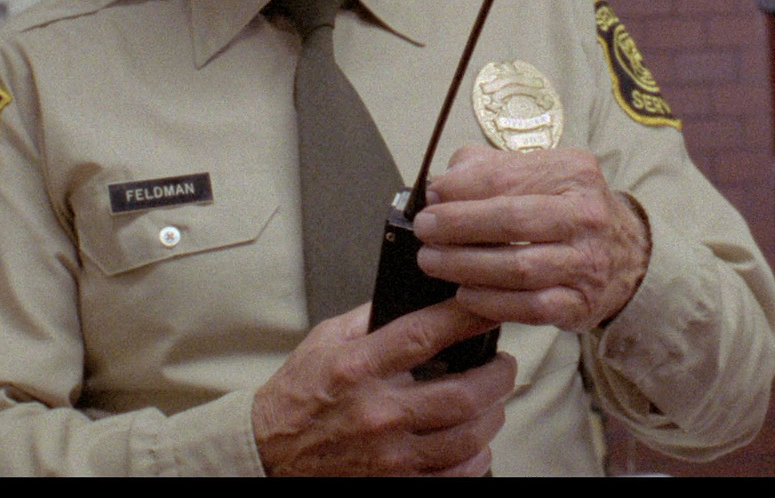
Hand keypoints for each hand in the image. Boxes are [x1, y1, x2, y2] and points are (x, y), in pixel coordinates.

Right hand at [252, 300, 514, 475]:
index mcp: (359, 368)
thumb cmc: (298, 394)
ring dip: (493, 415)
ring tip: (494, 400)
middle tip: (503, 364)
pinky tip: (476, 441)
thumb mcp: (325, 339)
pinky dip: (476, 457)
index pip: (426, 335)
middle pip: (463, 394)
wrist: (271, 452)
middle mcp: (377, 413)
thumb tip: (417, 295)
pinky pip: (454, 476)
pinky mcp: (394, 484)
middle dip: (497, 376)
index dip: (466, 319)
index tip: (490, 307)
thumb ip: (372, 317)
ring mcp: (388, 456)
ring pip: (467, 437)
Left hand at [412, 145, 650, 332]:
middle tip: (425, 229)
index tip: (430, 195)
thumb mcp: (541, 173)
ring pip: (517, 267)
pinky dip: (491, 302)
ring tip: (432, 261)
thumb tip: (442, 182)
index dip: (461, 187)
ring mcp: (587, 263)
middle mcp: (586, 216)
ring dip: (466, 265)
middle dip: (459, 225)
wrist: (627, 255)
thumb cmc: (567, 210)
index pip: (506, 176)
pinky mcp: (580, 304)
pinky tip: (464, 294)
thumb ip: (491, 168)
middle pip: (511, 220)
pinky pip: (529, 307)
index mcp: (573, 172)